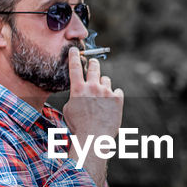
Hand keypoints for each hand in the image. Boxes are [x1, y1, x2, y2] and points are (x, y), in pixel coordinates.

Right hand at [63, 47, 122, 186]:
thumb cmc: (79, 126)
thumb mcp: (69, 110)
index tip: (75, 49)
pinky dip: (114, 96)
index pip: (74, 67)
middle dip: (93, 63)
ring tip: (101, 98)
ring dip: (103, 85)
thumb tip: (79, 94)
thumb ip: (74, 98)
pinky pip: (117, 91)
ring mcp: (106, 91)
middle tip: (93, 64)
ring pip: (106, 80)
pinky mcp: (117, 98)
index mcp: (78, 89)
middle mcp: (92, 87)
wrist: (94, 137)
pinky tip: (110, 106)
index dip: (74, 56)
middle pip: (94, 67)